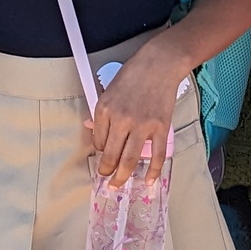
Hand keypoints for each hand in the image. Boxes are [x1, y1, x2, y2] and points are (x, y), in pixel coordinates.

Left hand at [87, 44, 185, 185]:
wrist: (159, 64)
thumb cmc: (133, 75)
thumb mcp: (109, 90)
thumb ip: (101, 113)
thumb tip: (90, 129)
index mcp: (105, 110)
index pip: (97, 140)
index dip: (99, 151)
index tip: (103, 154)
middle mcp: (121, 120)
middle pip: (111, 155)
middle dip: (106, 172)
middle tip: (106, 181)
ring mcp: (142, 125)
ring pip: (129, 159)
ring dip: (122, 177)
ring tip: (117, 185)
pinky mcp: (160, 127)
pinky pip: (157, 155)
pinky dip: (153, 171)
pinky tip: (149, 181)